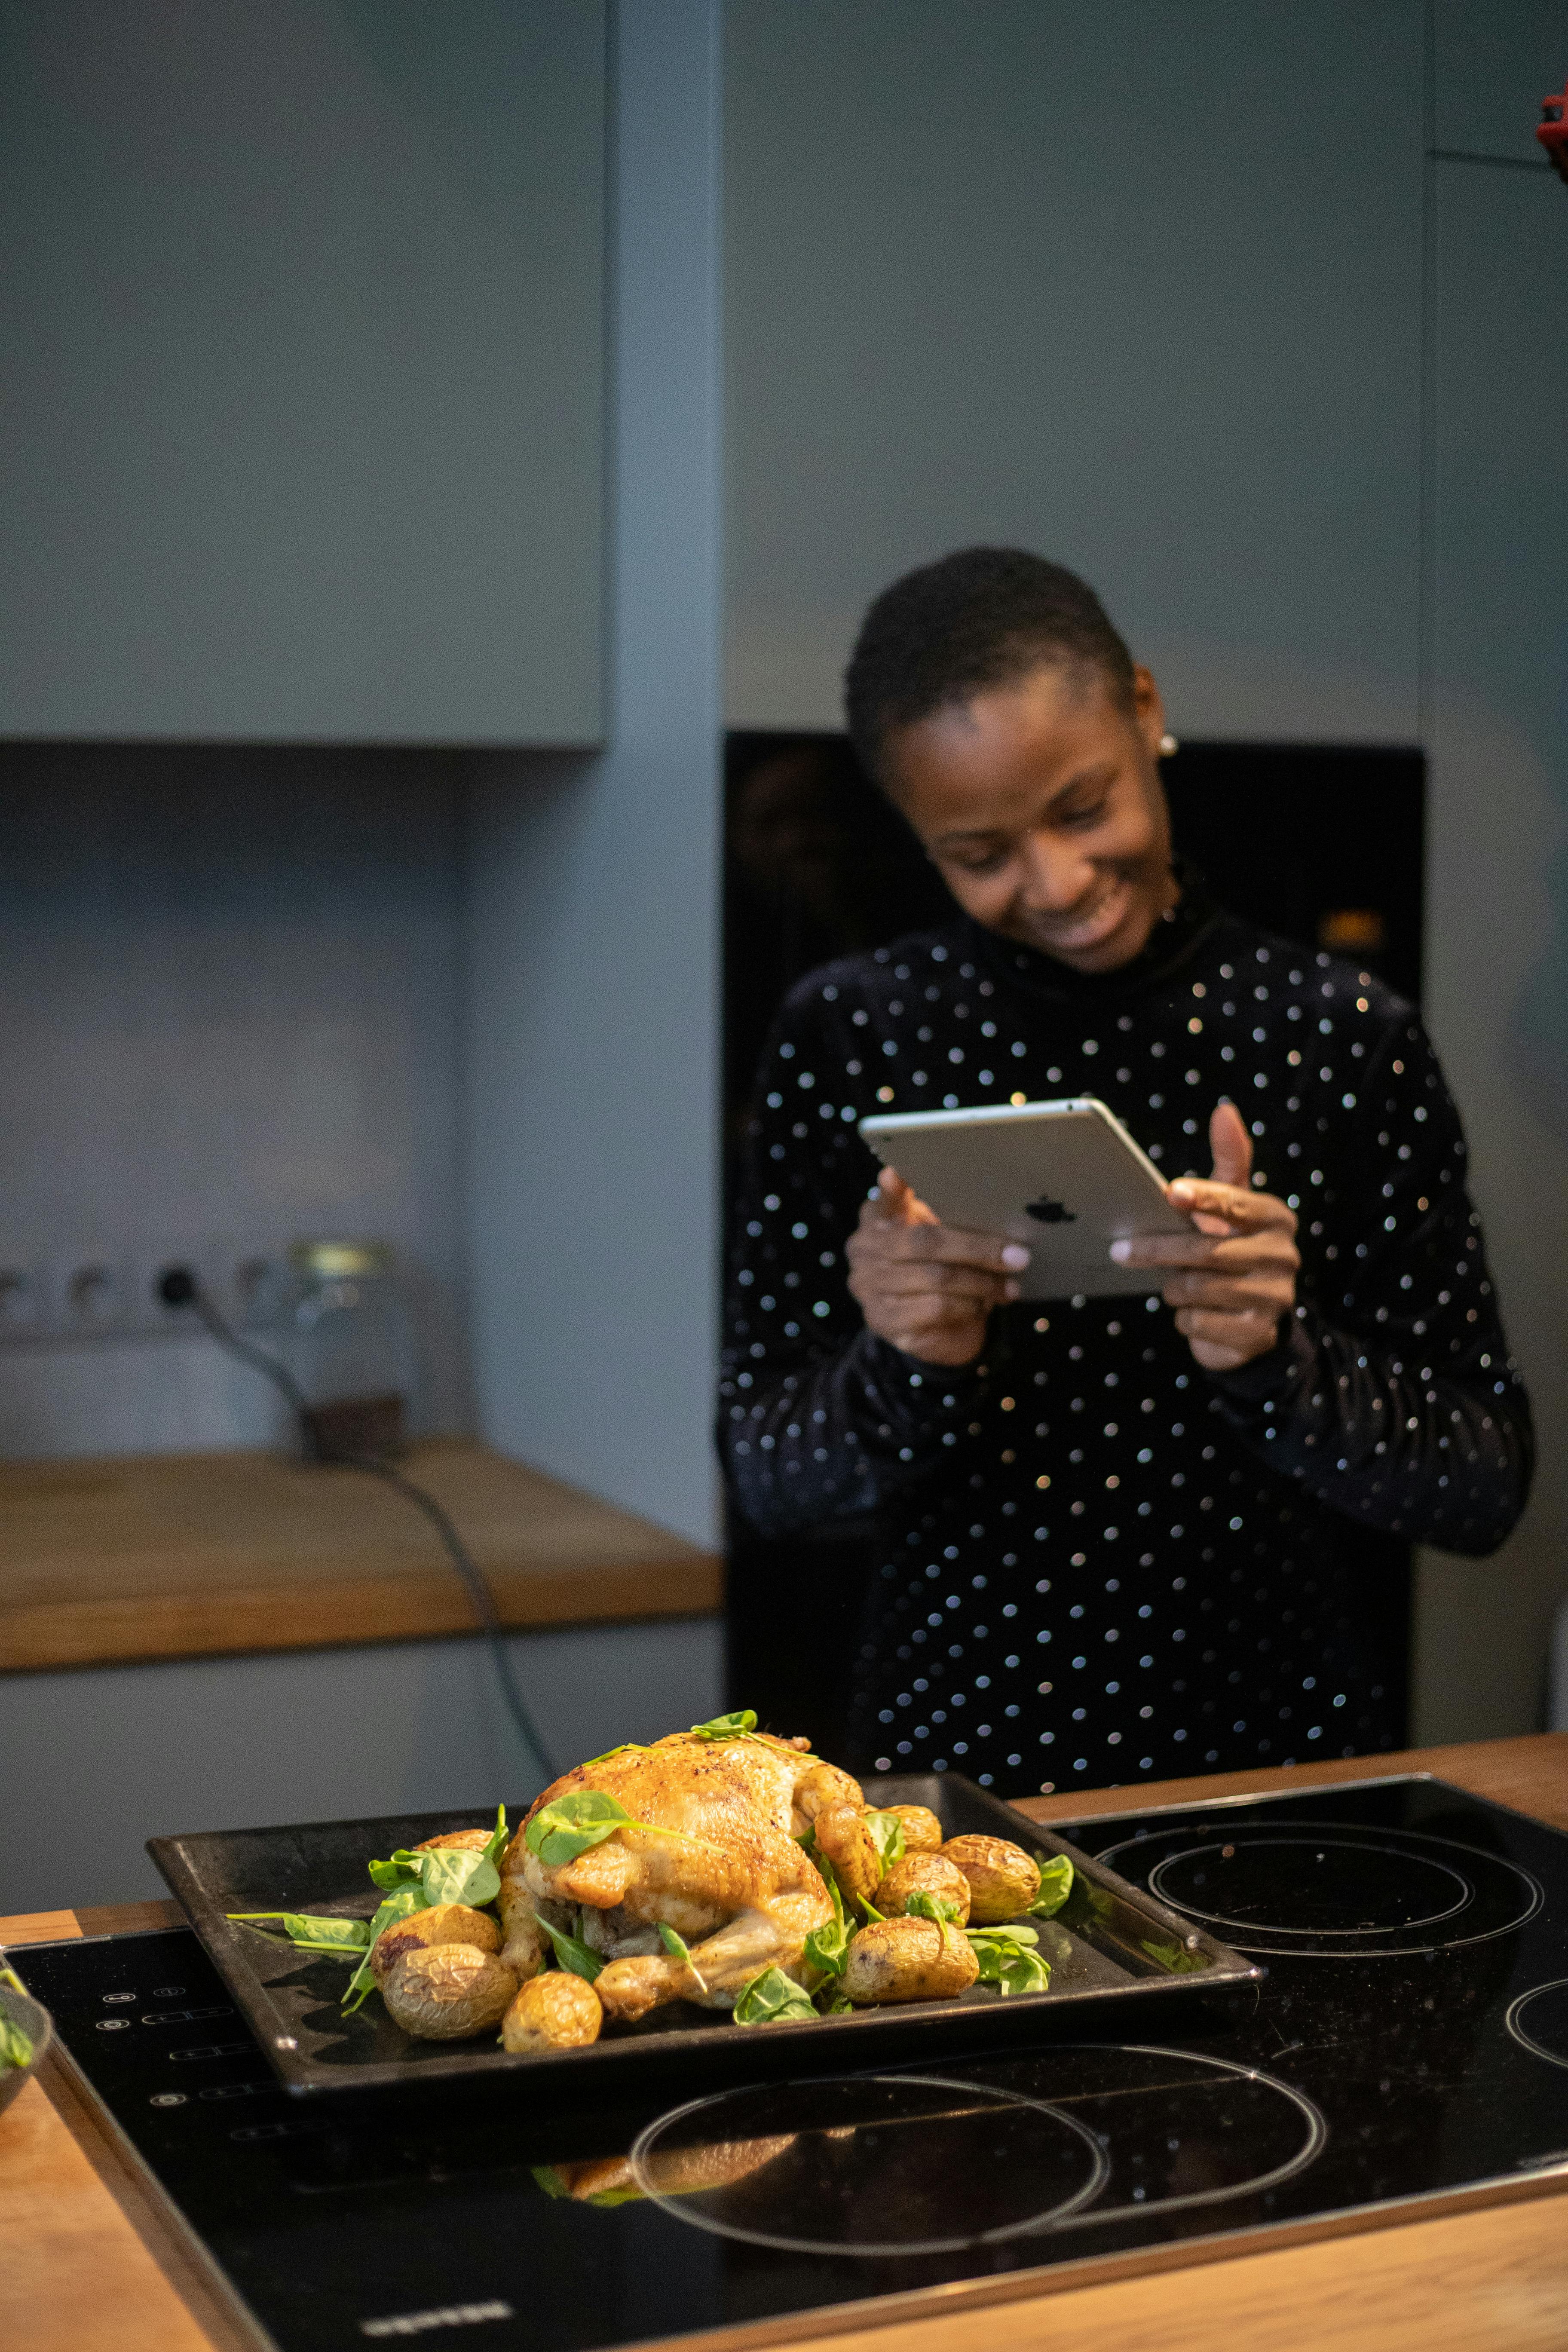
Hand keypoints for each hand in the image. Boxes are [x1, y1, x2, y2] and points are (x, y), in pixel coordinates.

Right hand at [846, 1167, 1028, 1366]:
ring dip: (981, 1282)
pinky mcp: (883, 1320)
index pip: (884, 1198)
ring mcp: (869, 1286)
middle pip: (926, 1242)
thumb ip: (950, 1216)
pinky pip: (936, 1308)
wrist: (937, 1330)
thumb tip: (993, 1201)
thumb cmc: (943, 1270)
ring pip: (936, 1277)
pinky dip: (968, 1305)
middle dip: (977, 1248)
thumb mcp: (944, 1237)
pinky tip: (984, 1304)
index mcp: (876, 1219)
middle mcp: (864, 1249)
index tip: (898, 1174)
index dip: (892, 1188)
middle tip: (1019, 1255)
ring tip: (1010, 1286)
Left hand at [1110, 1102, 1298, 1370]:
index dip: (1202, 1198)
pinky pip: (1200, 1323)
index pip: (1235, 1203)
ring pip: (1198, 1289)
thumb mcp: (1232, 1204)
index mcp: (1276, 1217)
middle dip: (1158, 1251)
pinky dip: (1184, 1318)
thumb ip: (1230, 1158)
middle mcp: (1284, 1256)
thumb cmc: (1230, 1246)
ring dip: (1173, 1287)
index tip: (1170, 1193)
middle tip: (1121, 1250)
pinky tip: (1190, 1312)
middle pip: (1207, 1252)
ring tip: (1171, 1282)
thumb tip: (1224, 1109)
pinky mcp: (1259, 1334)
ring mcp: (1276, 1298)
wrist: (1252, 1317)